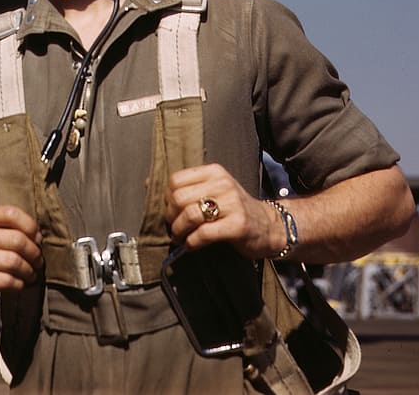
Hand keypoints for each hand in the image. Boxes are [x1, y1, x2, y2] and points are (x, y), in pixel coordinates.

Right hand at [0, 205, 42, 300]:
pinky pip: (6, 280)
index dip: (30, 226)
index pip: (11, 214)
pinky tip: (20, 284)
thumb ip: (14, 228)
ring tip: (31, 274)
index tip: (37, 239)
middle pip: (16, 240)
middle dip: (34, 253)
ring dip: (28, 271)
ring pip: (13, 261)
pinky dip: (19, 284)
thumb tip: (38, 239)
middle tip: (38, 261)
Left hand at [165, 164, 282, 259]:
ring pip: (190, 214)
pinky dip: (192, 242)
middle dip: (171, 217)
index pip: (176, 180)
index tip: (171, 212)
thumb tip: (148, 185)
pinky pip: (204, 233)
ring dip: (179, 231)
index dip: (167, 199)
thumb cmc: (234, 210)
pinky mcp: (238, 224)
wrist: (269, 226)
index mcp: (214, 172)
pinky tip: (192, 246)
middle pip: (179, 197)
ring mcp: (232, 203)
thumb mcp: (214, 191)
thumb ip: (188, 188)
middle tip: (174, 228)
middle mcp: (222, 183)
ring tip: (180, 238)